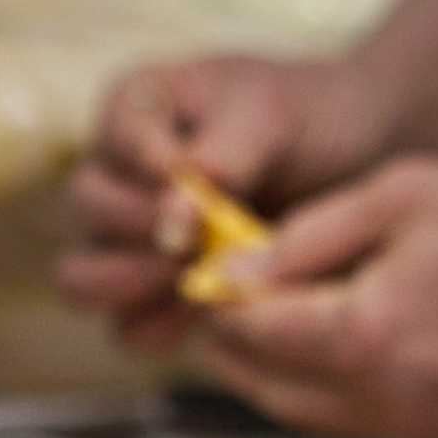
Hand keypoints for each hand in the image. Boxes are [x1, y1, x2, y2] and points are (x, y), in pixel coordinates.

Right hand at [55, 53, 397, 352]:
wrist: (355, 161)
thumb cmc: (310, 120)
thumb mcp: (272, 116)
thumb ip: (223, 156)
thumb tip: (173, 216)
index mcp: (136, 109)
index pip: (115, 141)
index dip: (154, 176)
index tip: (205, 196)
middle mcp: (117, 171)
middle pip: (89, 208)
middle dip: (143, 230)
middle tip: (199, 245)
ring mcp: (127, 237)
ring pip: (82, 276)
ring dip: (130, 287)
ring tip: (191, 283)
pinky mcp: (154, 293)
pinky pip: (126, 326)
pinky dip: (156, 329)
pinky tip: (202, 321)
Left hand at [189, 156, 437, 437]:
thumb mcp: (397, 194)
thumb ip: (302, 240)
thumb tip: (226, 274)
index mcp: (369, 333)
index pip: (246, 330)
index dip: (215, 295)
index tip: (210, 262)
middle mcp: (392, 399)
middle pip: (266, 387)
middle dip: (235, 341)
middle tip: (231, 293)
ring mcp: (427, 428)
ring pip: (311, 413)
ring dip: (281, 370)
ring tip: (282, 313)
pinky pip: (366, 420)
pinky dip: (338, 386)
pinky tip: (351, 336)